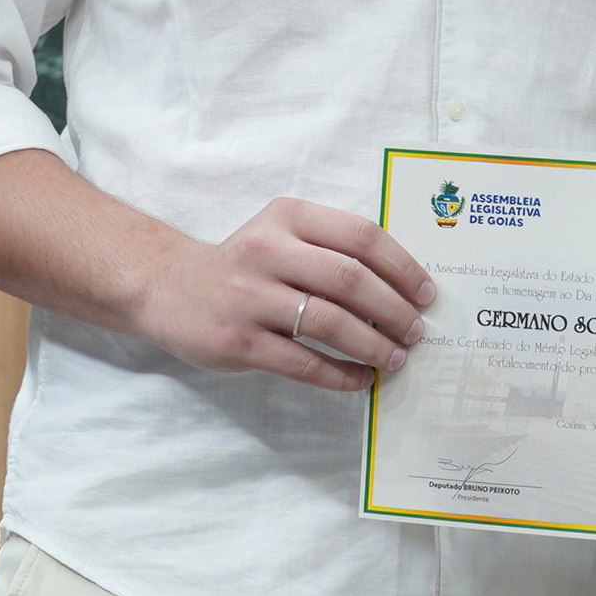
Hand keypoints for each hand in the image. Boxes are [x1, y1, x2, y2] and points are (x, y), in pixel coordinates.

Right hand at [138, 197, 435, 393]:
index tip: (426, 293)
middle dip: (393, 310)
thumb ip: (332, 246)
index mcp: (289, 216)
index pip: (361, 236)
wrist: (169, 287)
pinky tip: (360, 379)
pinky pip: (302, 362)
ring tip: (396, 358)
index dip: (403, 267)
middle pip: (350, 280)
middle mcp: (268, 250)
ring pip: (329, 323)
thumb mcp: (283, 233)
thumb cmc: (244, 263)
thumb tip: (403, 283)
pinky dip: (340, 374)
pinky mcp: (238, 340)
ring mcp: (249, 296)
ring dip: (373, 345)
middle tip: (416, 331)